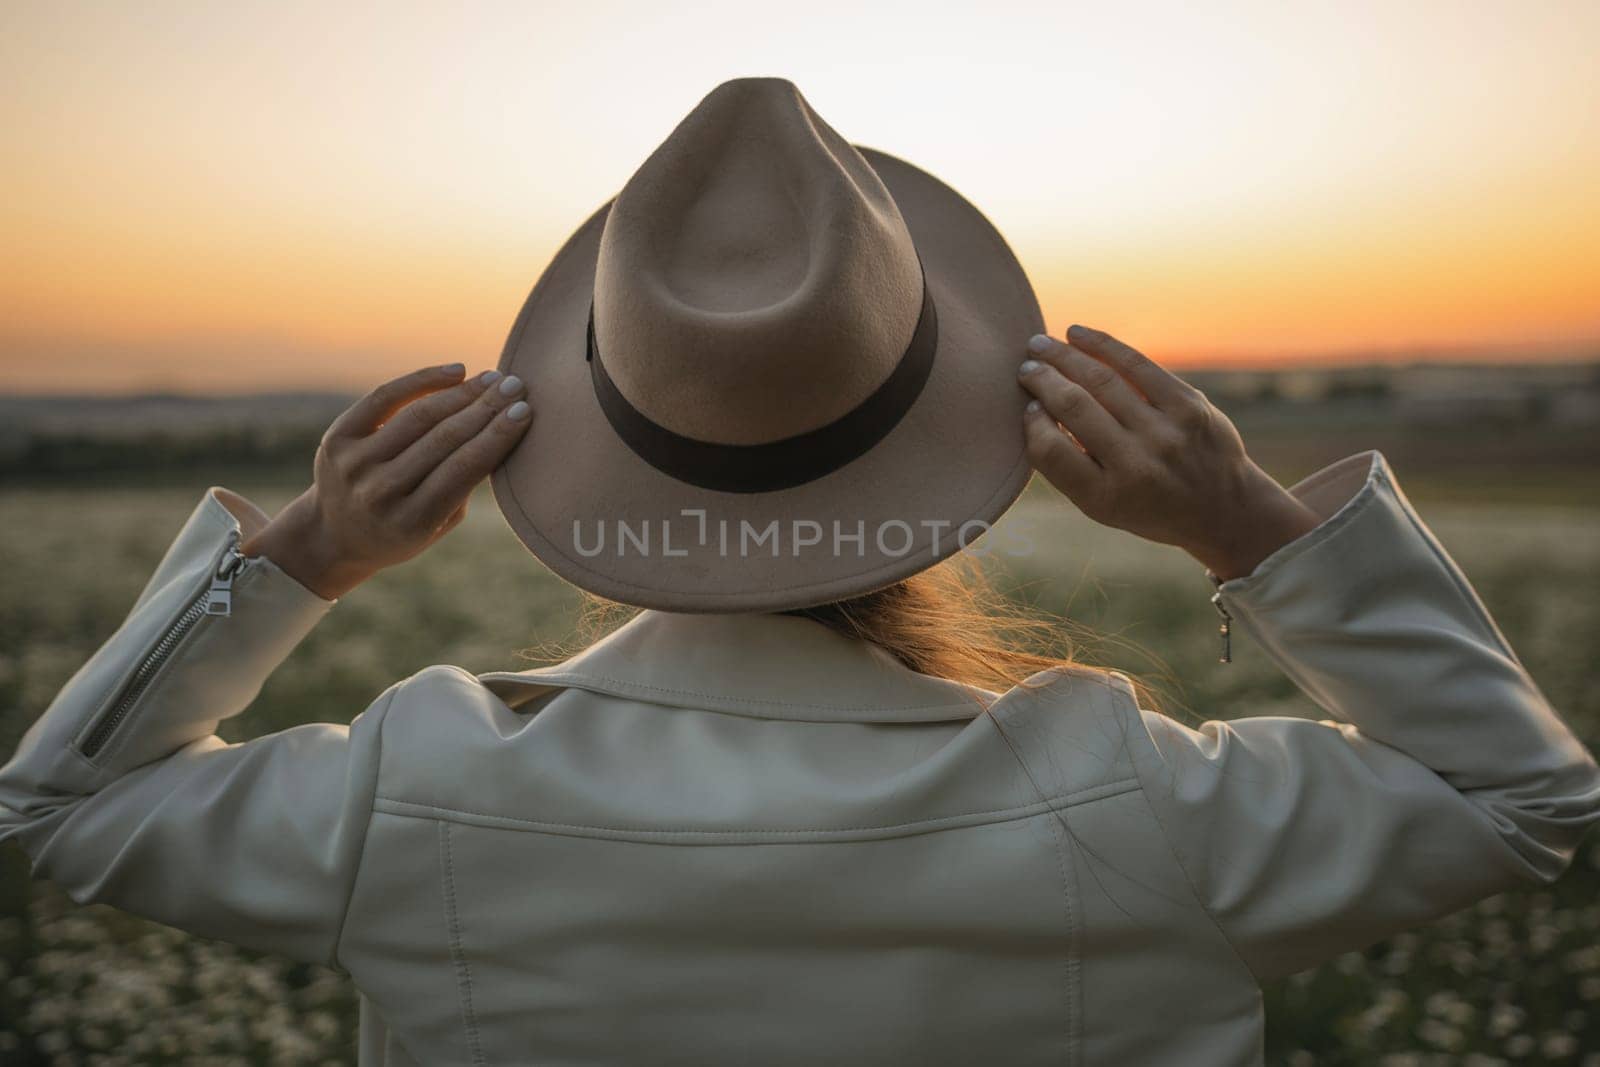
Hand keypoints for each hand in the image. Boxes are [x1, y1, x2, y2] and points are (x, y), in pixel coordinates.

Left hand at [240, 364, 531, 597]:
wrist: (335, 537)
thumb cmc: (404, 529)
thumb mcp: (437, 524)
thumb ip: (463, 485)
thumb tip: (499, 427)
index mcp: (411, 522)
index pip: (463, 469)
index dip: (497, 436)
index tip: (525, 411)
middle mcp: (380, 492)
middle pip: (444, 438)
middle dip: (487, 408)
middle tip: (517, 386)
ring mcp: (355, 464)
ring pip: (419, 415)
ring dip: (463, 392)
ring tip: (493, 379)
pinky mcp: (337, 439)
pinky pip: (384, 397)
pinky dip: (423, 380)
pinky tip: (455, 372)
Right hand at [1017, 325, 1320, 581]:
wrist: (1222, 509)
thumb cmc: (1146, 503)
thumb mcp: (1102, 505)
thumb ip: (1067, 466)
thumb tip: (1037, 406)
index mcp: (1105, 497)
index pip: (1050, 450)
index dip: (1032, 422)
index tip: (1028, 406)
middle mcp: (1136, 465)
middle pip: (1074, 406)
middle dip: (1041, 378)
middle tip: (1024, 365)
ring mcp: (1166, 433)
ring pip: (1102, 379)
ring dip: (1064, 356)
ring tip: (1041, 344)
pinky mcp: (1190, 406)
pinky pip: (1138, 364)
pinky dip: (1102, 344)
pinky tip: (1077, 335)